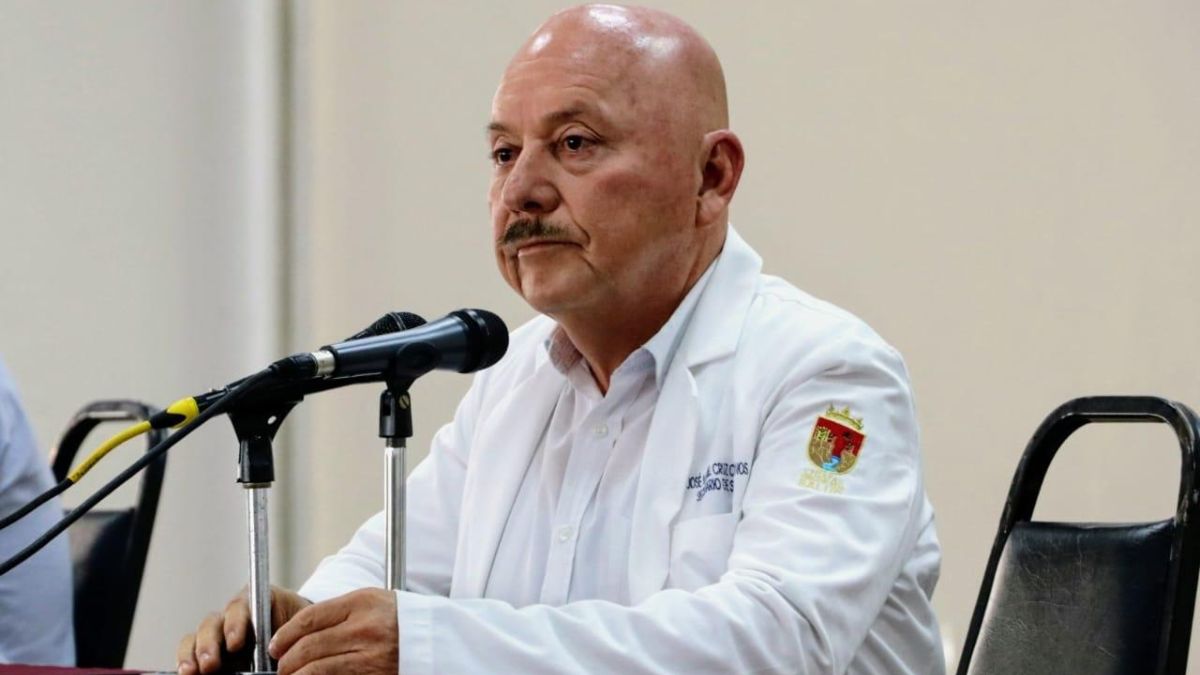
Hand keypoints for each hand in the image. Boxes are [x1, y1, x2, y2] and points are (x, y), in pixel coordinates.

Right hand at [176, 584, 311, 673]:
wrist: (299, 635)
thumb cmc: (298, 629)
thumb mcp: (297, 627)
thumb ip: (286, 636)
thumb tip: (277, 658)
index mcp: (255, 603)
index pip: (241, 608)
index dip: (235, 624)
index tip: (236, 644)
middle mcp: (232, 616)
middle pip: (213, 623)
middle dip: (209, 644)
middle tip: (210, 664)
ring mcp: (217, 633)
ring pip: (197, 636)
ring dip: (192, 653)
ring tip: (192, 671)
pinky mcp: (208, 649)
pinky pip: (189, 650)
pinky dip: (185, 659)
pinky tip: (184, 671)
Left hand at [267, 587, 397, 674]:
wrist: (435, 637)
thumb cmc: (399, 618)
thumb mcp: (372, 601)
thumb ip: (339, 611)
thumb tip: (299, 630)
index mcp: (361, 603)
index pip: (309, 618)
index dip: (285, 634)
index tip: (276, 644)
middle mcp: (364, 628)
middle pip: (309, 646)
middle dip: (286, 660)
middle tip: (280, 665)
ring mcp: (370, 655)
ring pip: (317, 669)